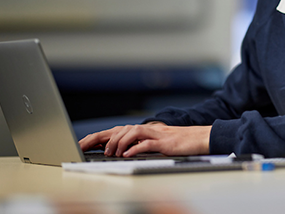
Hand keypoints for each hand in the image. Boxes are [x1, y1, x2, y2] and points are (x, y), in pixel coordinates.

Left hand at [79, 124, 211, 156]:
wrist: (202, 138)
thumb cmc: (181, 143)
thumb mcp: (157, 143)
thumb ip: (141, 144)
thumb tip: (124, 151)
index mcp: (144, 131)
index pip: (116, 131)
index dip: (98, 137)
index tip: (82, 144)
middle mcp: (148, 130)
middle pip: (120, 129)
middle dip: (102, 138)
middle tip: (91, 149)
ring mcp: (156, 135)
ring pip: (131, 133)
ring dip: (118, 143)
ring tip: (111, 153)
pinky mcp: (165, 143)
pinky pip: (147, 143)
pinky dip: (135, 148)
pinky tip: (127, 155)